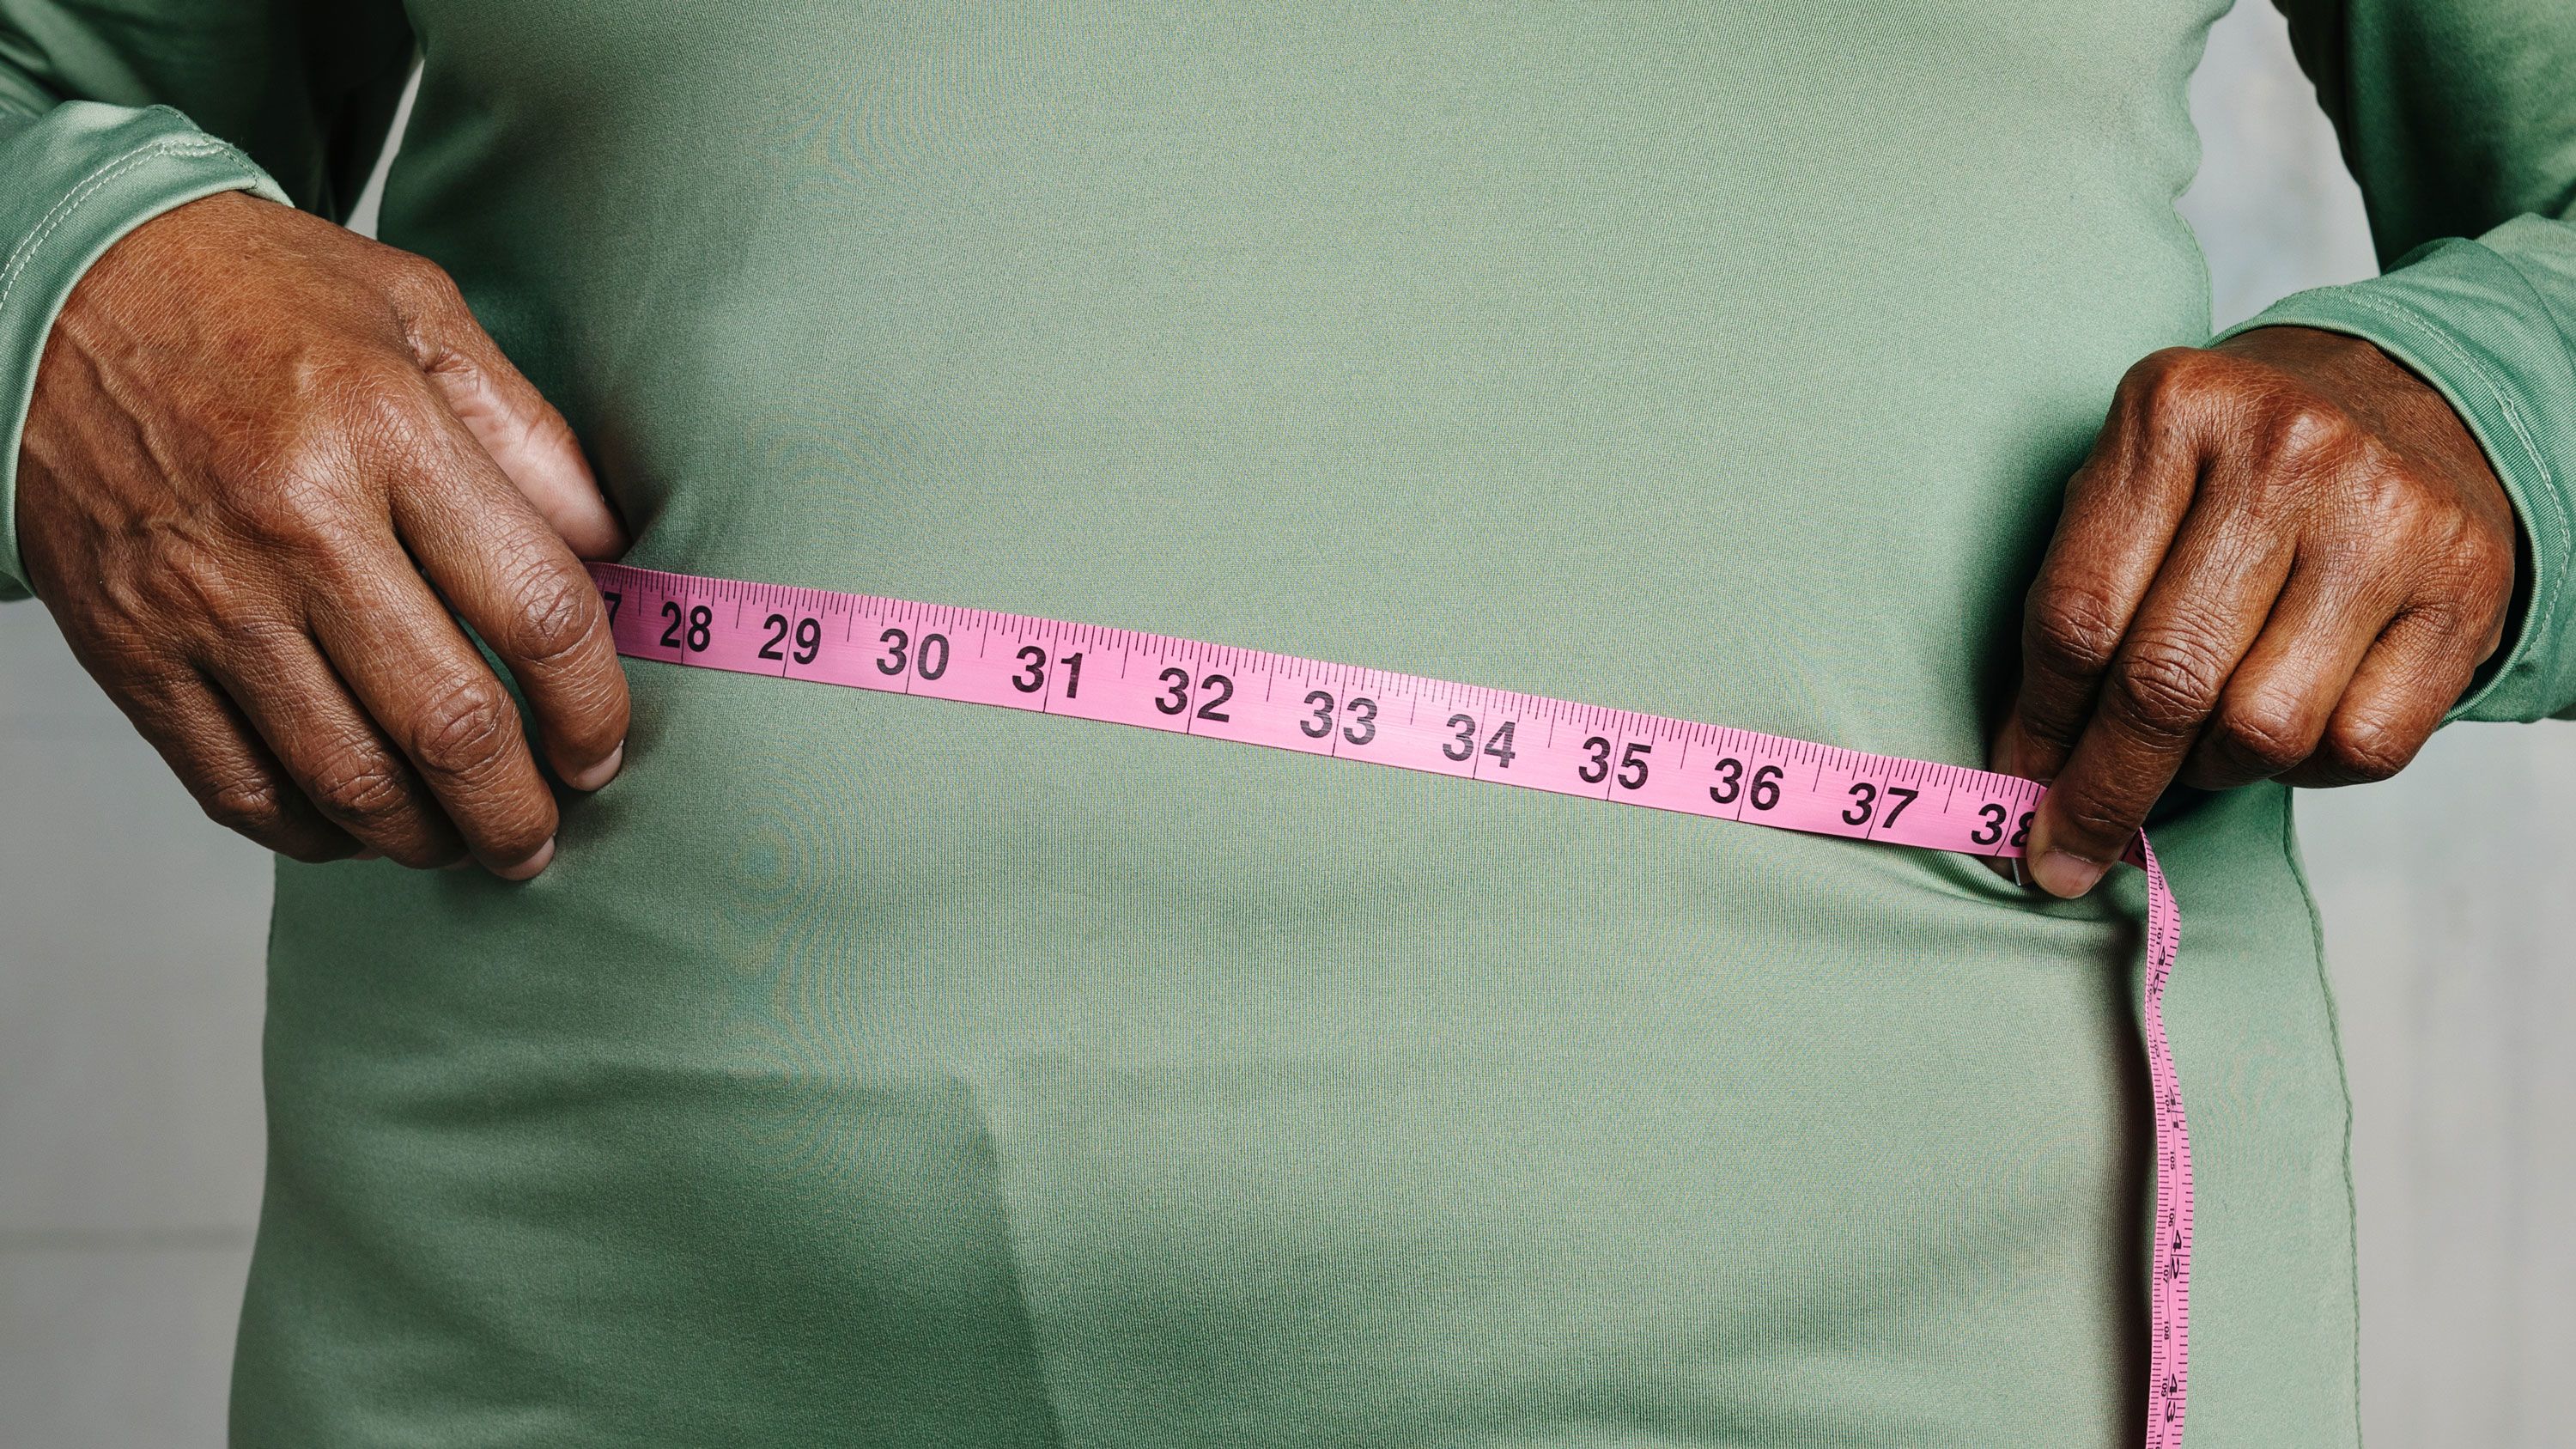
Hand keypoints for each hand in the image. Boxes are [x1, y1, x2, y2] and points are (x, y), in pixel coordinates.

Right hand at [15, 190, 628, 876]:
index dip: (593, 703)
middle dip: (520, 807)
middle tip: (546, 831)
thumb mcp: (419, 315)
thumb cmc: (255, 296)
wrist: (54, 289)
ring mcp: (204, 600)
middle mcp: (294, 526)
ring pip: (348, 779)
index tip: (605, 744)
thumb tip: (614, 549)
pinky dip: (315, 833)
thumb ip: (529, 435)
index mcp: (383, 431)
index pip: (536, 609)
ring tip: (469, 840)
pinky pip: (239, 787)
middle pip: (450, 723)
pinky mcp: (130, 651)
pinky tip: (362, 824)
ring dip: (429, 837)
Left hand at [1994, 326, 2516, 897]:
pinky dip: (2303, 769)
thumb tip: (2033, 768)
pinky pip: (2359, 748)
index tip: (2018, 788)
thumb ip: (2077, 601)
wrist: (2396, 406)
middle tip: (2066, 848)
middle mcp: (2288, 454)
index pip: (2079, 614)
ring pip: (2262, 730)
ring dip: (2207, 771)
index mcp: (2175, 413)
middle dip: (2104, 789)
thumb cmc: (2228, 469)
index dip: (2040, 725)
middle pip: (2165, 681)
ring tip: (2191, 749)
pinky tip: (2285, 722)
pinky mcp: (2464, 590)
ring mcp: (2387, 520)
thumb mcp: (2133, 481)